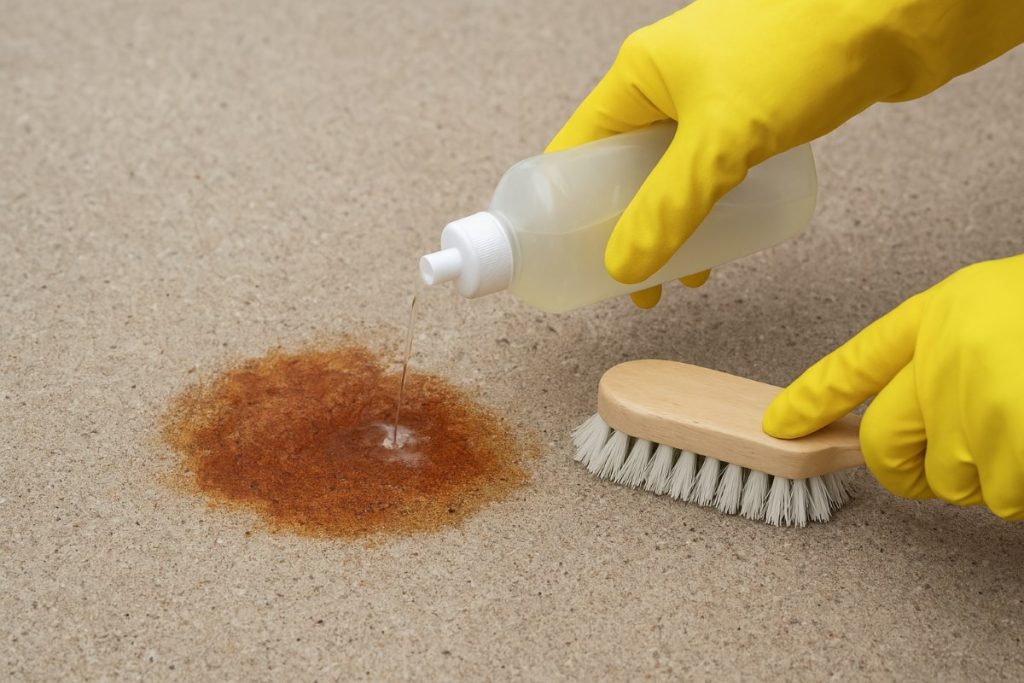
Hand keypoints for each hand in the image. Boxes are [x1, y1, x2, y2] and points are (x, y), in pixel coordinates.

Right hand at [546, 0, 1023, 307]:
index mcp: (639, 75)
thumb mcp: (721, 142)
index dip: (564, 207)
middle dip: (624, 228)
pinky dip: (710, 205)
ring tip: (684, 276)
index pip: (578, 149)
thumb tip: (623, 269)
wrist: (898, 14)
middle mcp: (669, 82)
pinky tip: (726, 237)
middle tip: (632, 282)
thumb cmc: (801, 54)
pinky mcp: (756, 108)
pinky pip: (713, 166)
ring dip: (671, 224)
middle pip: (623, 167)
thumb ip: (669, 209)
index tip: (565, 257)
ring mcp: (713, 93)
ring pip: (672, 172)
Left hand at [763, 255, 1023, 519]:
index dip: (811, 398)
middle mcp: (942, 358)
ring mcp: (976, 404)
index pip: (854, 362)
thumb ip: (950, 353)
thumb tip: (910, 415)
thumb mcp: (1001, 311)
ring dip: (993, 478)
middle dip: (906, 473)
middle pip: (882, 447)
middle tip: (931, 474)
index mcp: (942, 312)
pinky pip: (1004, 499)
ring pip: (954, 482)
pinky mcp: (1012, 446)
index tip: (779, 425)